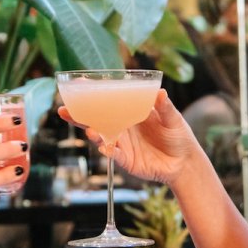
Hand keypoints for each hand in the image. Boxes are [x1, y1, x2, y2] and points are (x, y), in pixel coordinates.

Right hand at [59, 90, 200, 185]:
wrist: (185, 163)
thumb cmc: (178, 137)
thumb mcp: (173, 119)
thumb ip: (165, 107)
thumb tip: (160, 93)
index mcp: (130, 113)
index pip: (108, 101)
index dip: (93, 94)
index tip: (78, 84)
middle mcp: (122, 127)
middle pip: (96, 119)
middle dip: (78, 115)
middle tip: (63, 109)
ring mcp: (122, 144)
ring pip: (101, 137)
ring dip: (93, 133)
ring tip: (90, 129)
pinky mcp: (126, 160)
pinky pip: (114, 155)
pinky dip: (108, 150)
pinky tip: (103, 146)